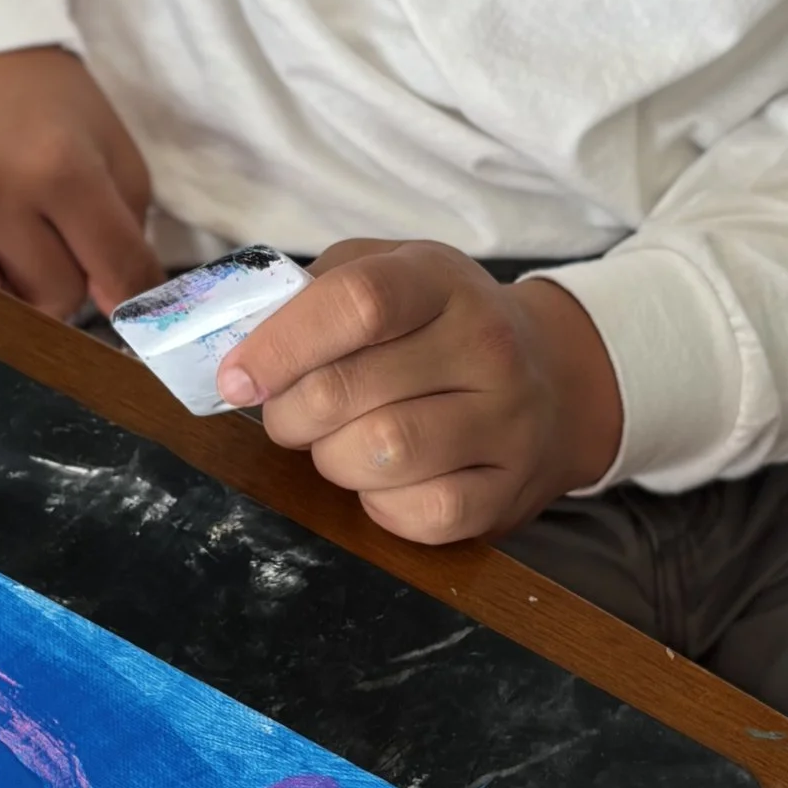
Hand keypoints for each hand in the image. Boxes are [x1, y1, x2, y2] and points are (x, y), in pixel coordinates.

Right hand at [0, 47, 158, 317]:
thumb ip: (127, 236)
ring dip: (17, 290)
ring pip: (1, 315)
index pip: (115, 268)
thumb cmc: (47, 103)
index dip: (135, 291)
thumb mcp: (111, 150)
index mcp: (57, 165)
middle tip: (52, 226)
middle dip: (67, 274)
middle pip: (58, 299)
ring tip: (10, 238)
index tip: (135, 301)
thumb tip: (122, 315)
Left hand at [221, 239, 621, 544]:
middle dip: (290, 413)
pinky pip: (420, 514)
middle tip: (288, 414)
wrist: (551, 377)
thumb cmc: (437, 323)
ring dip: (330, 459)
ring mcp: (506, 420)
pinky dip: (379, 505)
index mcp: (440, 279)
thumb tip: (239, 345)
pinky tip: (381, 480)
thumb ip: (313, 295)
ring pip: (381, 455)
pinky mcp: (509, 490)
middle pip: (351, 390)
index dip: (281, 345)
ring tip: (337, 443)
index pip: (358, 303)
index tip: (235, 378)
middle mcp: (486, 344)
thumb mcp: (384, 272)